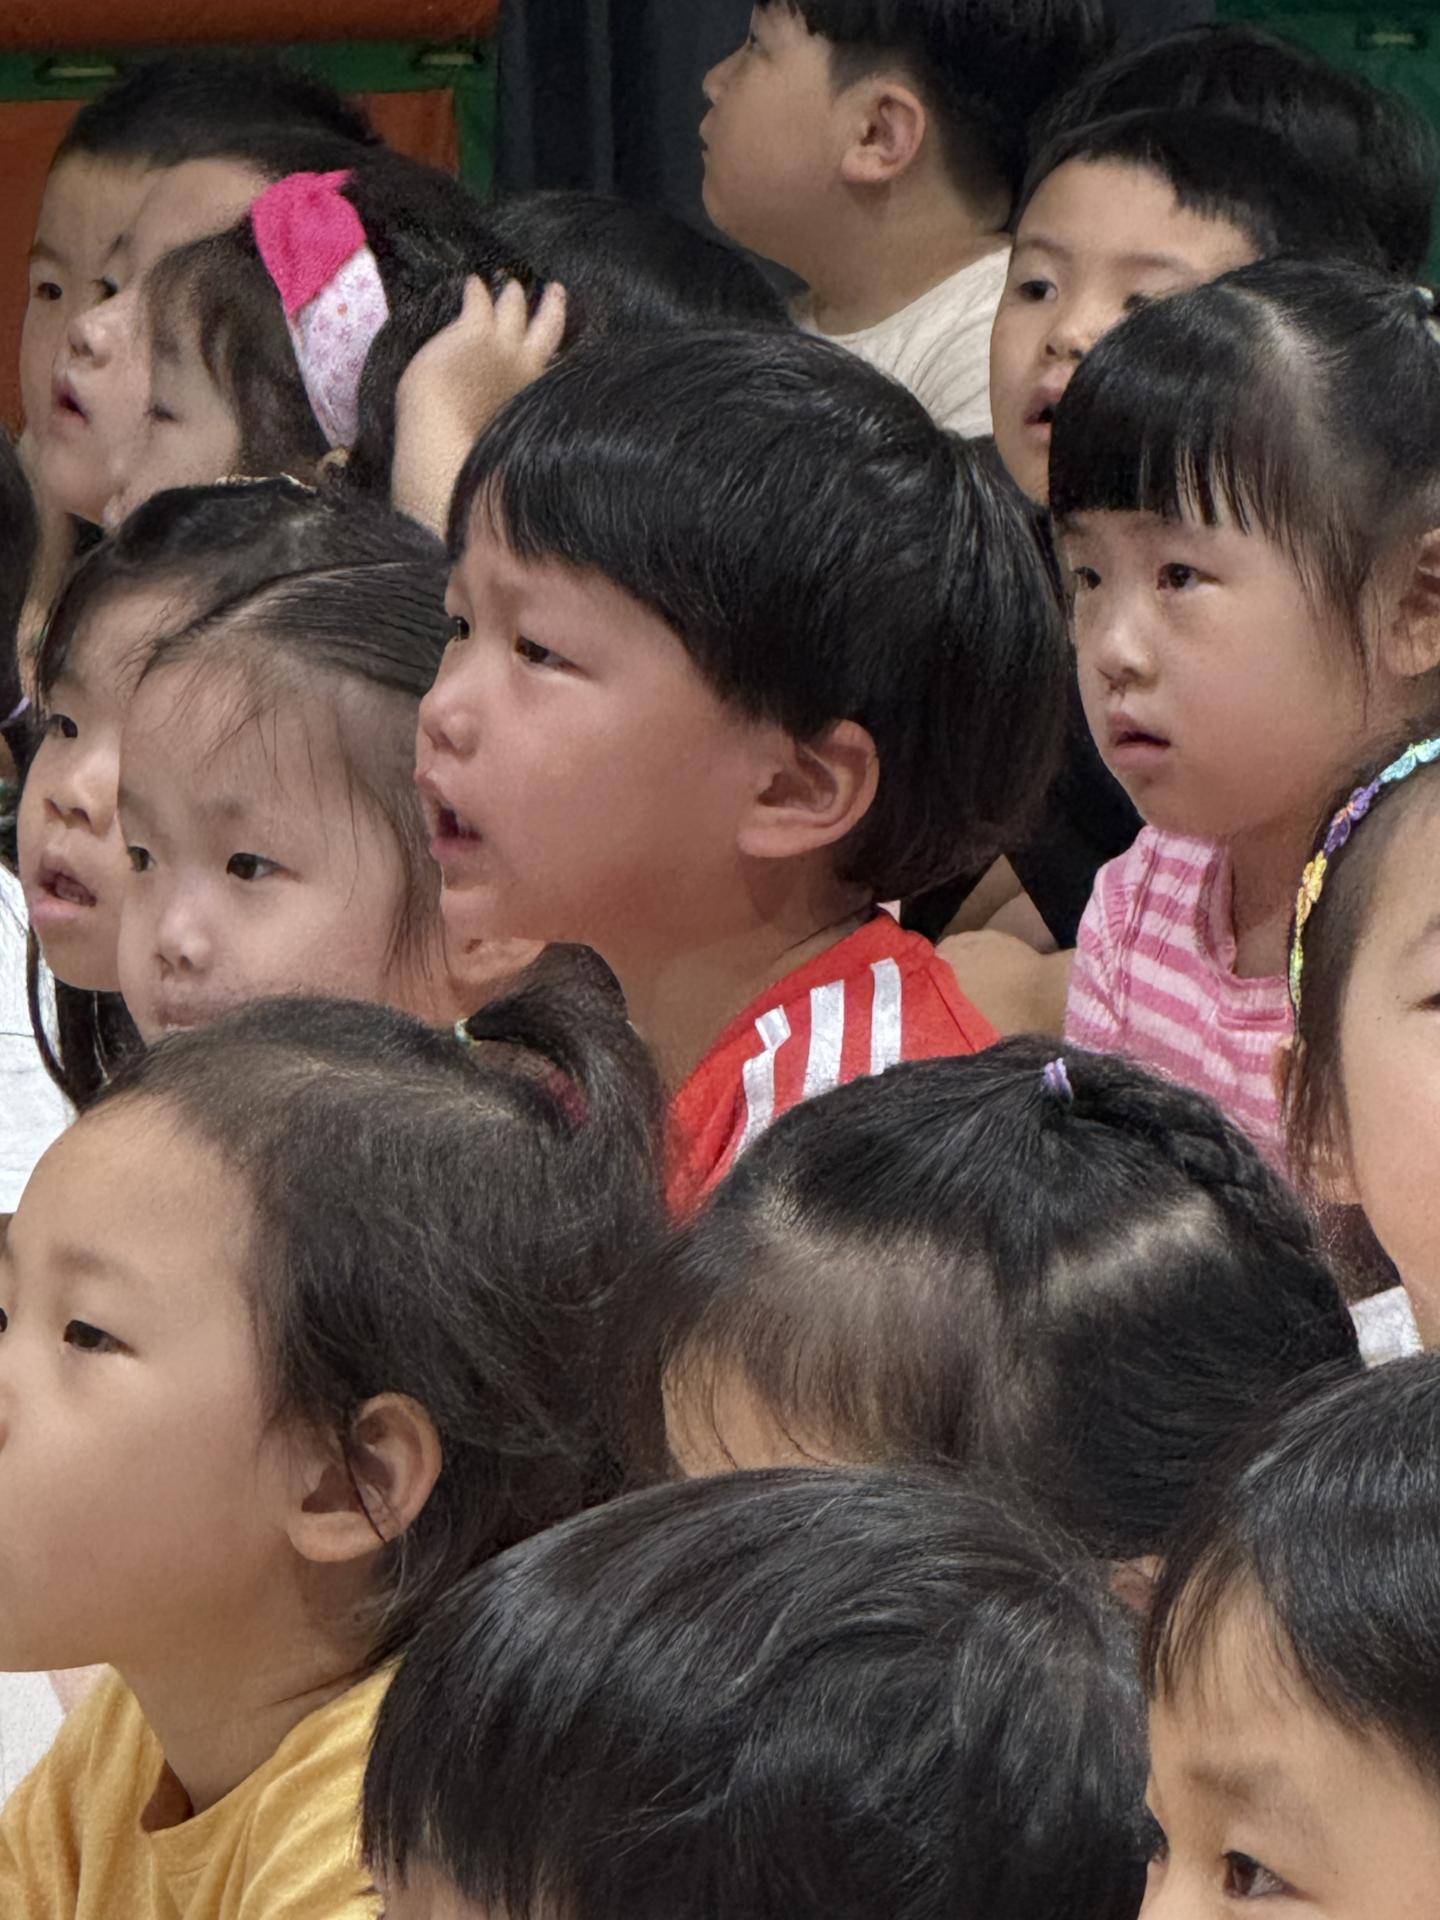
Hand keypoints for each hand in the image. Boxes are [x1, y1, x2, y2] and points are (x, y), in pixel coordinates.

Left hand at [392, 276, 567, 531]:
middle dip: (553, 307)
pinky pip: (477, 300)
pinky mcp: (472, 331)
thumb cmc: (474, 467)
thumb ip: (517, 453)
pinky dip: (476, 291)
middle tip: (557, 290)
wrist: (444, 449)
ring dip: (513, 296)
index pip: (555, 368)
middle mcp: (527, 368)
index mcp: (536, 399)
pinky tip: (473, 282)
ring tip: (513, 285)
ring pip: (515, 309)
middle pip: (549, 329)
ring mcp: (500, 345)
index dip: (559, 350)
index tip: (564, 341)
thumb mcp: (509, 459)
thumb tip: (534, 478)